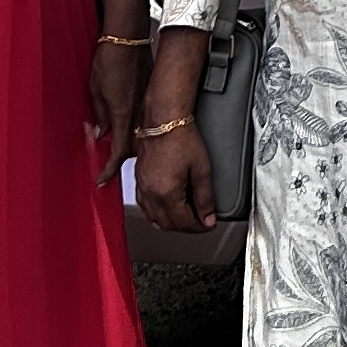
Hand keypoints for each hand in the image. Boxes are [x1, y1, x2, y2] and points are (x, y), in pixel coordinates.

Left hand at [89, 41, 145, 180]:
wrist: (128, 38)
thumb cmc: (111, 58)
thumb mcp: (95, 90)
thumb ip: (100, 116)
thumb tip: (100, 133)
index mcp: (122, 114)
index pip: (117, 153)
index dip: (109, 170)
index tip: (103, 179)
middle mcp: (138, 114)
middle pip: (133, 148)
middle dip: (120, 156)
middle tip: (107, 159)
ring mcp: (146, 106)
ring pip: (141, 136)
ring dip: (129, 141)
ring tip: (118, 140)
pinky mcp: (150, 97)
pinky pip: (146, 120)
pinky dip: (137, 126)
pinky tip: (130, 120)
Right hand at [135, 32, 218, 229]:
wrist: (164, 119)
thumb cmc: (181, 138)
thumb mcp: (202, 169)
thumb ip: (205, 198)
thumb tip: (208, 218)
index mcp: (166, 193)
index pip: (183, 222)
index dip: (198, 226)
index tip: (208, 224)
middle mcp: (150, 193)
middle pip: (167, 224)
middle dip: (185, 227)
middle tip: (199, 221)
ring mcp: (142, 186)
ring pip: (153, 217)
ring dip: (169, 222)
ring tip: (185, 217)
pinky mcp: (138, 178)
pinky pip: (144, 205)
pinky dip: (155, 212)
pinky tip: (164, 207)